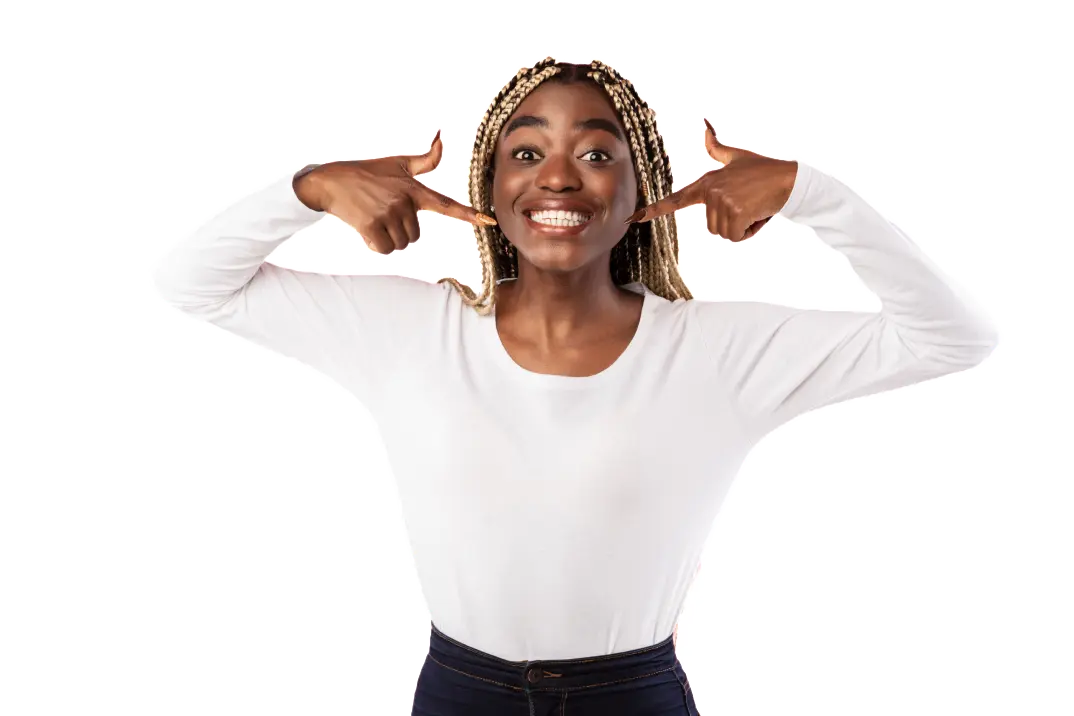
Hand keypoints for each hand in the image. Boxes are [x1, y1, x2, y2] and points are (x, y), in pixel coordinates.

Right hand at [297, 129, 496, 254]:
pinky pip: (385, 249)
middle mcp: (405, 202)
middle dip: (400, 230)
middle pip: (415, 235)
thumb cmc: (367, 173)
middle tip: (383, 212)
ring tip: (375, 218)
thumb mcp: (399, 163)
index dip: (469, 213)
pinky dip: (376, 244)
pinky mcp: (372, 226)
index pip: (447, 204)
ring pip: (401, 244)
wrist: (330, 182)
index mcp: (414, 189)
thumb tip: (442, 135)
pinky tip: (367, 228)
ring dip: (388, 238)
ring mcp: (389, 214)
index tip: (489, 220)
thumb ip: (426, 159)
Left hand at [626, 118, 796, 242]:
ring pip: (724, 233)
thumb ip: (715, 145)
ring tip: (753, 207)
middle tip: (748, 204)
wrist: (788, 179)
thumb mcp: (735, 156)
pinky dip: (749, 231)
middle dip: (733, 222)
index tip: (632, 219)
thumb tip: (704, 121)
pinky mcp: (734, 212)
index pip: (675, 200)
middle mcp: (710, 192)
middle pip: (712, 227)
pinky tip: (758, 214)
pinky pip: (735, 236)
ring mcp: (721, 202)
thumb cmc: (762, 170)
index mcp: (706, 182)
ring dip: (742, 226)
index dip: (653, 210)